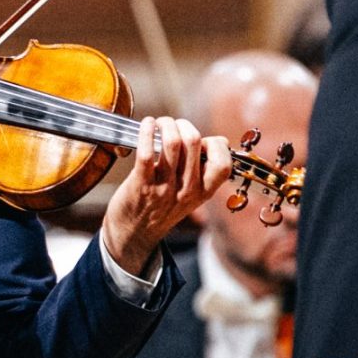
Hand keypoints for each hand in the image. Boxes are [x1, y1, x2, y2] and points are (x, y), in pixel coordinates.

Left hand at [102, 117, 230, 274]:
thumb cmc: (162, 207)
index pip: (223, 163)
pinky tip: (146, 124)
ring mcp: (164, 187)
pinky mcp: (141, 183)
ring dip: (166, 124)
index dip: (215, 144)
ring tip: (160, 123)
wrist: (134, 233)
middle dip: (183, 125)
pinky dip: (146, 131)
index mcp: (203, 192)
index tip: (201, 140)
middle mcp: (187, 189)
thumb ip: (203, 172)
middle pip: (194, 142)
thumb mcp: (191, 195)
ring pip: (172, 142)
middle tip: (174, 125)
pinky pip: (147, 151)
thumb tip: (219, 142)